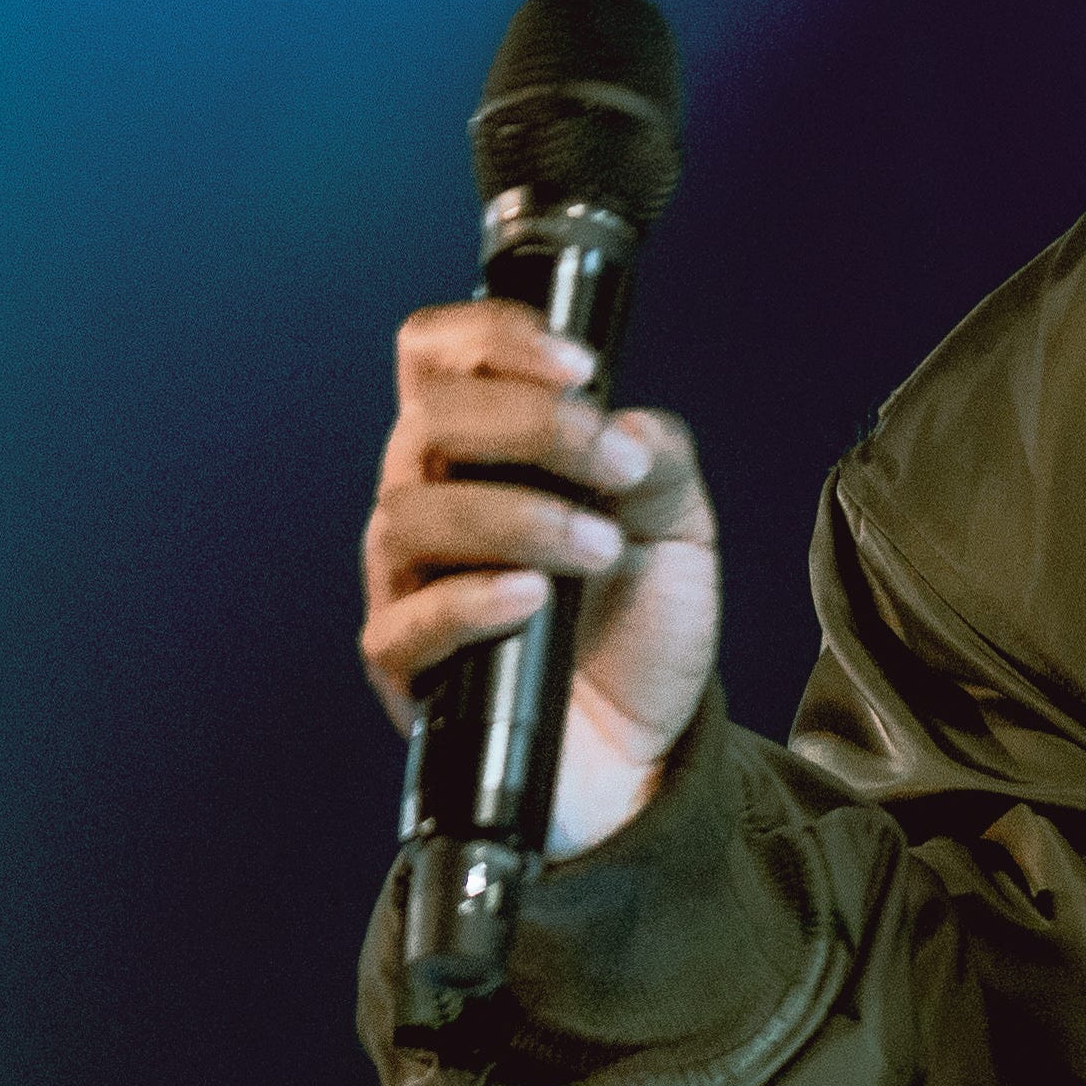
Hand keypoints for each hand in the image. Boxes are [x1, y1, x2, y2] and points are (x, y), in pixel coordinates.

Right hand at [360, 300, 718, 854]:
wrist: (645, 749)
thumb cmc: (639, 625)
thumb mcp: (680, 524)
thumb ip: (657, 456)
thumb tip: (619, 421)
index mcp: (484, 448)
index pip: (439, 354)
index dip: (494, 337)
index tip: (580, 366)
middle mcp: (432, 498)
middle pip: (428, 418)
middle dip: (532, 426)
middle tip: (615, 468)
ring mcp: (409, 581)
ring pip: (412, 513)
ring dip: (519, 518)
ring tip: (600, 550)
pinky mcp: (409, 667)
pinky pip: (405, 622)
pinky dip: (471, 601)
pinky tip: (532, 599)